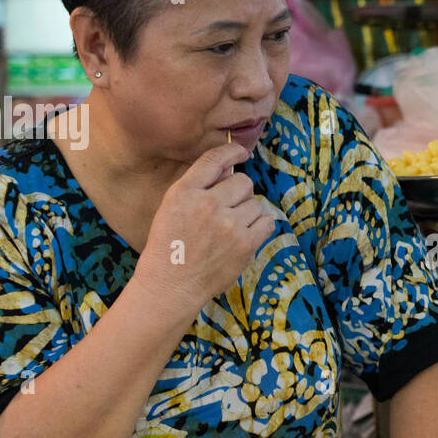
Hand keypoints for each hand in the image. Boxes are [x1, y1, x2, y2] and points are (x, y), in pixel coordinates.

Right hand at [132, 142, 273, 319]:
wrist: (170, 285)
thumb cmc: (170, 246)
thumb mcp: (171, 207)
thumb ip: (198, 187)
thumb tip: (230, 170)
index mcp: (184, 192)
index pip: (214, 159)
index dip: (232, 151)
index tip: (241, 152)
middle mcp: (207, 204)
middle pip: (243, 181)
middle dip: (239, 193)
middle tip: (227, 210)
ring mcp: (228, 225)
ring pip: (255, 203)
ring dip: (247, 213)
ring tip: (230, 229)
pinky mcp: (245, 244)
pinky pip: (267, 222)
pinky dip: (259, 227)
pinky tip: (244, 236)